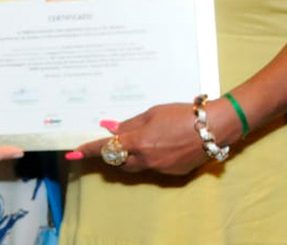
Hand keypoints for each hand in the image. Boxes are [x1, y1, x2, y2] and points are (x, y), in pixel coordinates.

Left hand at [67, 102, 221, 175]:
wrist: (214, 127)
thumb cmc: (182, 114)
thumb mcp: (152, 113)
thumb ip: (130, 124)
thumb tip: (111, 129)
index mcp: (138, 142)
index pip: (106, 148)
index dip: (88, 150)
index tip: (73, 153)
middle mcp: (146, 159)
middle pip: (119, 162)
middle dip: (114, 154)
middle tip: (114, 142)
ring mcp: (160, 169)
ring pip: (136, 166)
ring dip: (132, 157)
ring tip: (142, 142)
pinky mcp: (173, 174)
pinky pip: (154, 167)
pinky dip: (152, 158)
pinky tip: (164, 145)